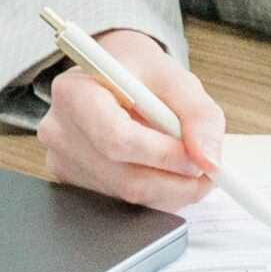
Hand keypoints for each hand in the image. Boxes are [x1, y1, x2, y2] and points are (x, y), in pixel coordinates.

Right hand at [36, 28, 226, 210]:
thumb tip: (209, 159)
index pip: (116, 138)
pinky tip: (166, 171)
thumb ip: (199, 114)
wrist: (113, 73)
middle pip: (124, 176)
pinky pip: (121, 201)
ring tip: (190, 164)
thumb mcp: (175, 76)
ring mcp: (63, 161)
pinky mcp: (73, 181)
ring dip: (170, 189)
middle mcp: (61, 130)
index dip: (161, 154)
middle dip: (176, 179)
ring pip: (127, 195)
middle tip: (209, 170)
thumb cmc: (138, 70)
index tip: (196, 158)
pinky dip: (156, 193)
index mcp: (75, 92)